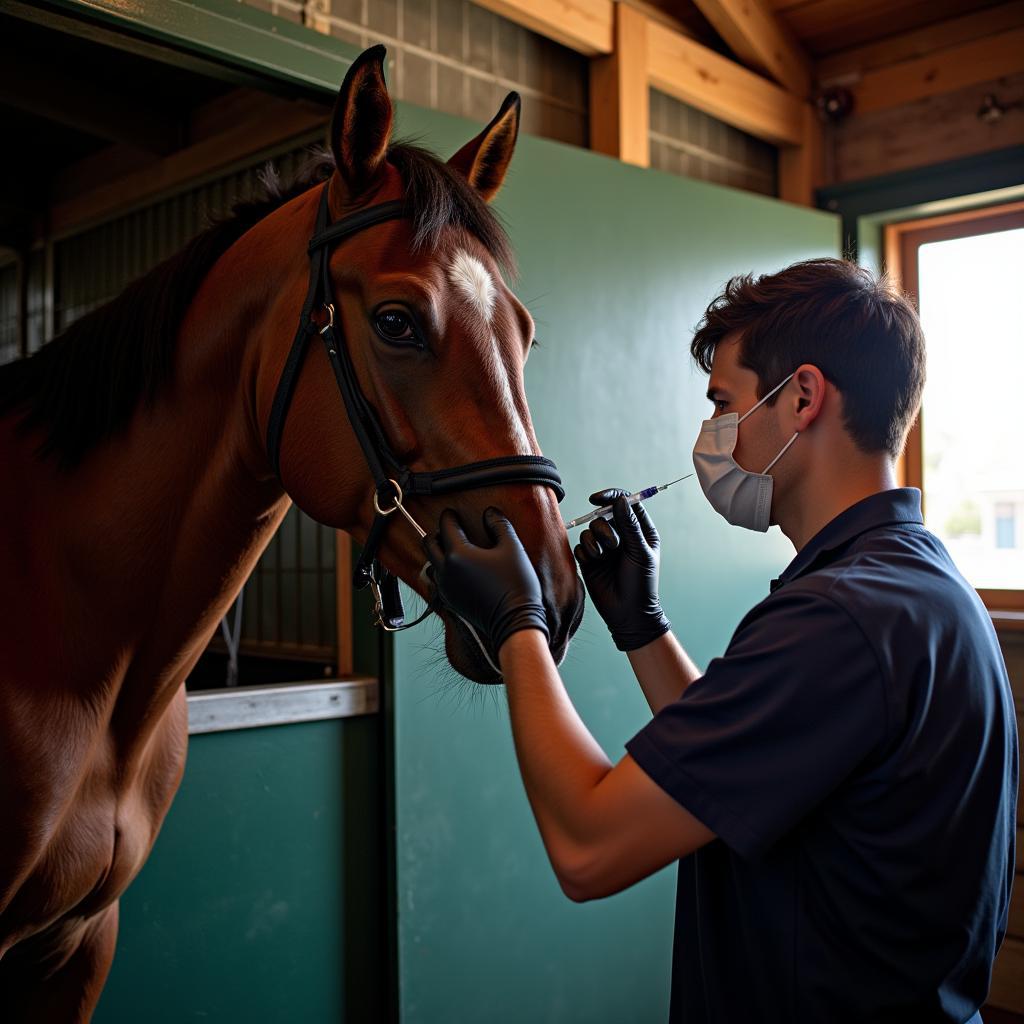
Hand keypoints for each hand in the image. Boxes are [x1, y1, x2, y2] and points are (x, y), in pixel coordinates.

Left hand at [423, 507, 548, 654]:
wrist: (514, 622)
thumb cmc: (515, 584)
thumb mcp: (512, 548)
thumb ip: (499, 525)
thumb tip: (490, 513)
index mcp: (458, 554)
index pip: (446, 526)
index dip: (449, 515)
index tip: (452, 511)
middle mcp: (445, 570)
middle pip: (429, 543)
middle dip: (438, 532)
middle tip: (451, 528)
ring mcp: (445, 587)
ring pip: (431, 562)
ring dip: (439, 552)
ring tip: (454, 548)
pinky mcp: (449, 600)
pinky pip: (437, 579)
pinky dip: (443, 570)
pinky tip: (458, 569)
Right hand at [574, 488, 669, 651]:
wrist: (628, 612)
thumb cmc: (641, 583)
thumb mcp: (639, 551)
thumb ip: (629, 525)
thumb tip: (620, 501)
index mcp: (639, 530)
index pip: (625, 503)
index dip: (611, 497)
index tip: (598, 499)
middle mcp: (620, 535)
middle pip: (603, 515)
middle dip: (604, 527)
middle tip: (613, 545)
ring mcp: (604, 547)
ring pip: (590, 529)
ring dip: (595, 542)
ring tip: (604, 557)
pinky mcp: (589, 560)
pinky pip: (580, 545)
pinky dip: (586, 552)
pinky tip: (594, 563)